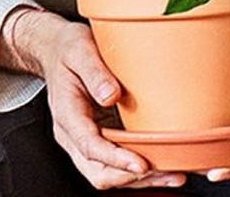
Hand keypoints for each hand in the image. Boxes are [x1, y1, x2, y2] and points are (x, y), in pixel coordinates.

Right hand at [11, 10, 185, 189]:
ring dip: (140, 180)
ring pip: (108, 174)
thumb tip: (111, 95)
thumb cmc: (67, 50)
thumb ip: (94, 71)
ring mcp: (84, 140)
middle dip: (132, 177)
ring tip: (173, 175)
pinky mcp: (99, 139)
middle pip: (98, 171)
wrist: (56, 50)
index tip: (141, 163)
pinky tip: (164, 167)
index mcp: (66, 112)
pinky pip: (116, 166)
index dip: (115, 159)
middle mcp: (72, 133)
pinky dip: (140, 172)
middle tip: (166, 172)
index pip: (89, 145)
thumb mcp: (79, 49)